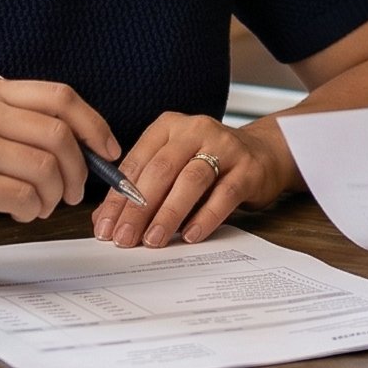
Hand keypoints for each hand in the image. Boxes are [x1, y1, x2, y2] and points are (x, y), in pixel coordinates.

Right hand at [0, 78, 118, 253]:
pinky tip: (18, 213)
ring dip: (53, 196)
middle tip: (73, 193)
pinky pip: (23, 197)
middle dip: (79, 171)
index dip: (94, 125)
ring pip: (45, 169)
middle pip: (58, 135)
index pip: (59, 96)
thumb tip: (98, 148)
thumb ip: (37, 130)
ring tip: (39, 205)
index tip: (108, 152)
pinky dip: (31, 211)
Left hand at [90, 113, 293, 247]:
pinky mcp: (249, 169)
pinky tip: (190, 235)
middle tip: (125, 238)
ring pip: (191, 180)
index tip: (105, 226)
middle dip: (139, 208)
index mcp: (169, 127)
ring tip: (153, 240)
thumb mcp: (173, 167)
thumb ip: (141, 189)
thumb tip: (105, 220)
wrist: (263, 154)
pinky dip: (205, 217)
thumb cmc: (209, 163)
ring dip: (169, 213)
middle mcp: (196, 130)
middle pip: (161, 170)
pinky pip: (224, 194)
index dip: (118, 196)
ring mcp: (225, 147)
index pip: (136, 162)